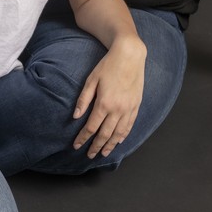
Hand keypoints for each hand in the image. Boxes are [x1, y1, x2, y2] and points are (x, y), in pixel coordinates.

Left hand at [72, 40, 146, 157]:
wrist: (130, 55)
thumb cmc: (108, 65)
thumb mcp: (91, 80)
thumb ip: (84, 99)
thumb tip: (76, 116)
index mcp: (104, 103)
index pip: (91, 127)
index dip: (83, 138)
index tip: (77, 146)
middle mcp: (118, 109)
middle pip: (105, 134)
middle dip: (96, 146)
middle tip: (90, 155)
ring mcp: (129, 108)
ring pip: (119, 133)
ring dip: (110, 145)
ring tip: (104, 153)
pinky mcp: (136, 105)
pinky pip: (130, 125)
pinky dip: (124, 135)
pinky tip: (118, 141)